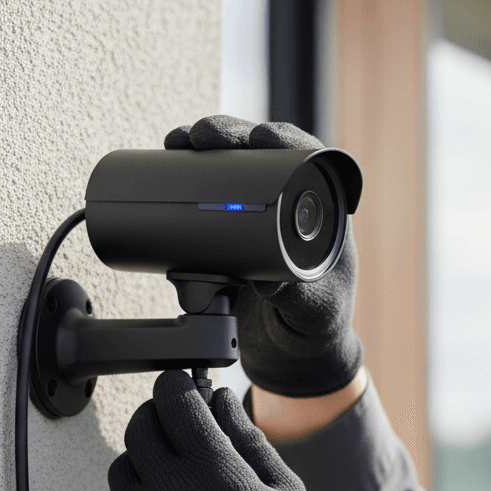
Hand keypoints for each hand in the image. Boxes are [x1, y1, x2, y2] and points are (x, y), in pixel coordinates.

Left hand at [102, 369, 362, 490]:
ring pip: (120, 471)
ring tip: (178, 479)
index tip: (184, 388)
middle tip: (179, 426)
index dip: (179, 386)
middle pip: (138, 428)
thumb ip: (247, 438)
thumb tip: (218, 399)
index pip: (173, 399)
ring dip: (145, 463)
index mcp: (212, 470)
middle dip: (158, 417)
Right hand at [164, 115, 363, 397]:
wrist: (290, 355)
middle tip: (202, 135)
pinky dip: (185, 180)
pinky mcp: (227, 235)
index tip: (260, 135)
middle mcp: (290, 206)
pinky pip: (206, 201)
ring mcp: (256, 218)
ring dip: (202, 151)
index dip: (283, 140)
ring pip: (229, 170)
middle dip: (230, 136)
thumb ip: (295, 297)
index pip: (307, 160)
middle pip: (260, 154)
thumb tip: (266, 280)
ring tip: (177, 143)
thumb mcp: (312, 311)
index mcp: (323, 214)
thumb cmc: (317, 327)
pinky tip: (166, 165)